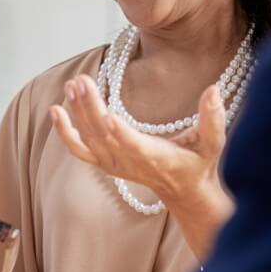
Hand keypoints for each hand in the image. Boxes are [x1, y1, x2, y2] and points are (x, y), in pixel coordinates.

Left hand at [51, 74, 235, 259]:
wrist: (183, 191)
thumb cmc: (199, 163)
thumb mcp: (213, 142)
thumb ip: (213, 118)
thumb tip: (213, 88)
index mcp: (156, 157)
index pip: (135, 146)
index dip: (120, 133)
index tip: (107, 115)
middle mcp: (130, 163)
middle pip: (104, 135)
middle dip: (91, 108)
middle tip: (82, 80)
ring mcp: (114, 164)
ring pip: (89, 139)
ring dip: (77, 112)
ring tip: (73, 85)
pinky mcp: (104, 163)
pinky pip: (79, 149)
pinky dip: (65, 133)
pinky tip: (56, 110)